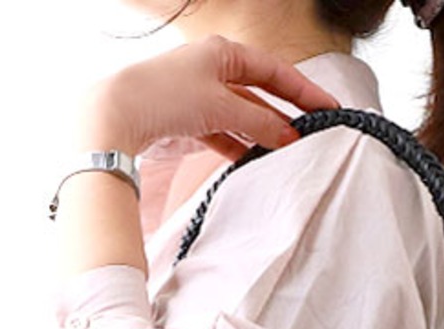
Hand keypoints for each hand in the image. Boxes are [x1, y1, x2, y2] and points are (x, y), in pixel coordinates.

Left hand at [76, 34, 342, 159]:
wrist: (116, 118)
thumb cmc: (164, 97)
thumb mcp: (222, 107)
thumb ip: (260, 122)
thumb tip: (288, 135)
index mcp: (222, 54)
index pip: (274, 71)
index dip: (303, 91)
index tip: (327, 109)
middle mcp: (211, 71)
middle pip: (260, 93)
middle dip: (285, 114)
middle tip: (313, 132)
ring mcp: (199, 98)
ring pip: (242, 117)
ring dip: (263, 134)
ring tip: (286, 151)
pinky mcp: (187, 124)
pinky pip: (223, 136)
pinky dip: (239, 147)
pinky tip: (252, 159)